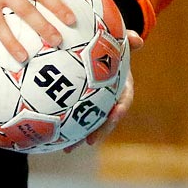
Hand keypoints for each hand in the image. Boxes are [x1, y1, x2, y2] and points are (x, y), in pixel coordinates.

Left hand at [70, 30, 144, 150]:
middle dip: (99, 131)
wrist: (101, 52)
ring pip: (89, 123)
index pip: (124, 100)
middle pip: (106, 119)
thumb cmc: (110, 47)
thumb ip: (127, 41)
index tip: (115, 115)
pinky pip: (74, 116)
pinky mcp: (81, 105)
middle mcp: (110, 99)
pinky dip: (64, 126)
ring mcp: (96, 104)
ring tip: (68, 149)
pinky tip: (50, 137)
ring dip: (79, 137)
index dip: (120, 109)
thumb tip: (137, 38)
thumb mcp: (118, 43)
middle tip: (89, 141)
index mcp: (122, 86)